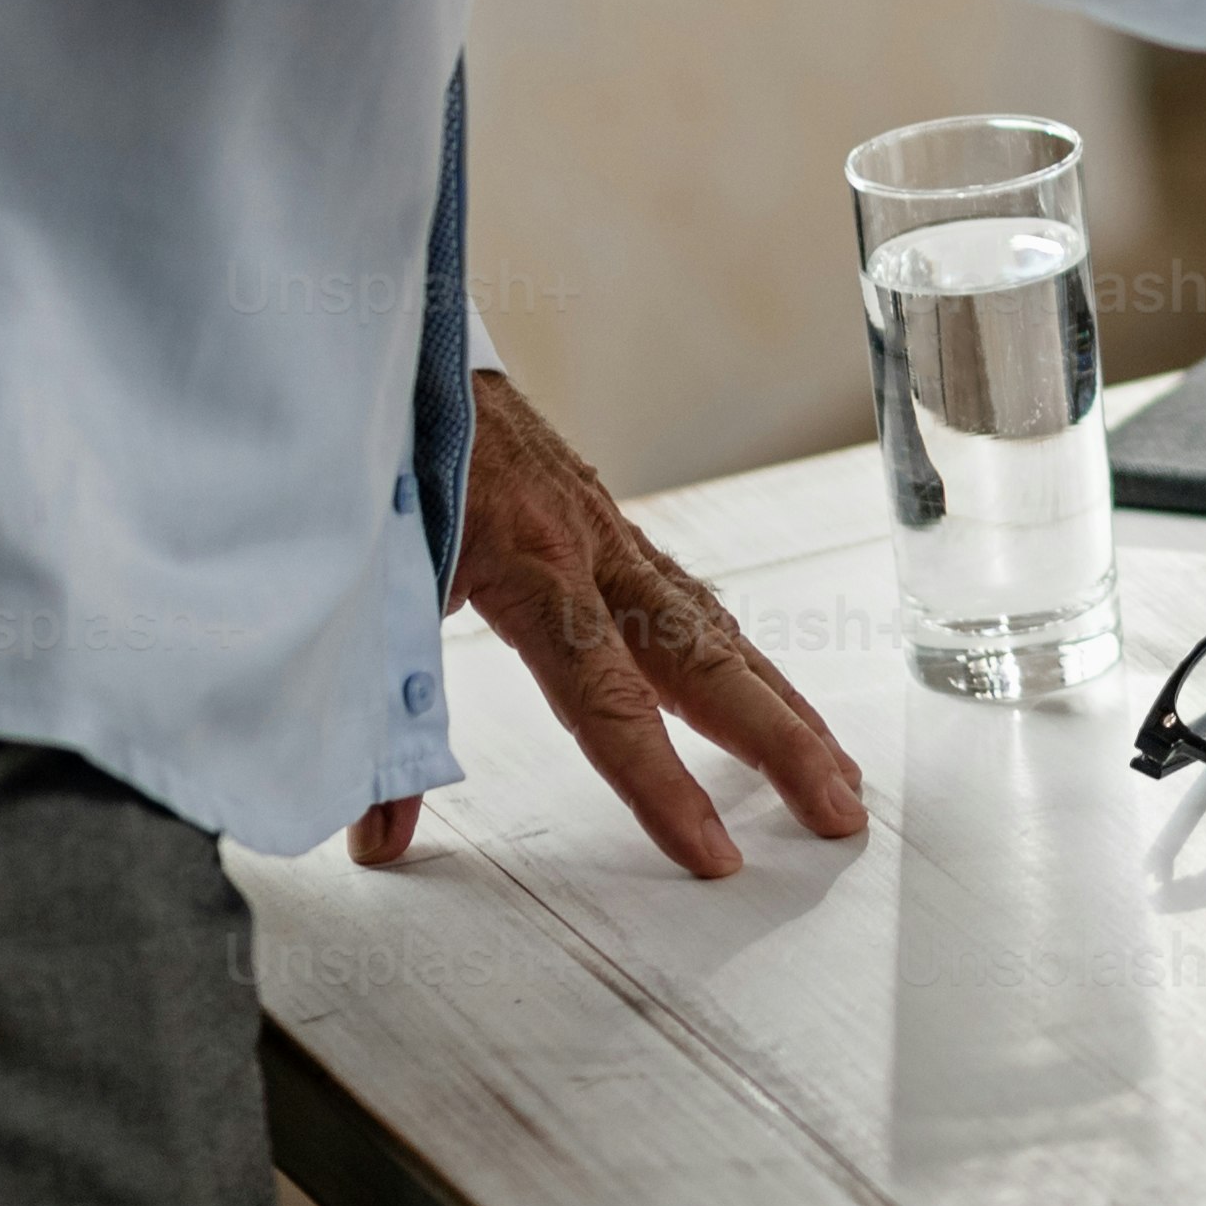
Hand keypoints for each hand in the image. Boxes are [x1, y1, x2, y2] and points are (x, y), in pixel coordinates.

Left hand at [347, 365, 870, 881]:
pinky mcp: (611, 523)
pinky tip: (766, 690)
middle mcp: (590, 549)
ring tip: (835, 768)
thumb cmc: (380, 464)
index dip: (662, 784)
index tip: (713, 853)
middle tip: (840, 814)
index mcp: (528, 566)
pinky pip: (693, 597)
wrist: (398, 352)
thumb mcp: (366, 591)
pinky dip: (741, 654)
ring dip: (781, 704)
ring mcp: (611, 532)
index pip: (608, 699)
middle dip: (781, 745)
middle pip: (706, 660)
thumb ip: (380, 727)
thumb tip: (377, 843)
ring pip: (717, 628)